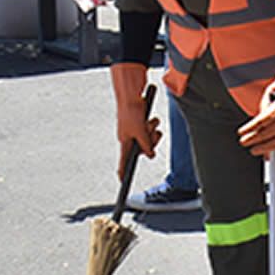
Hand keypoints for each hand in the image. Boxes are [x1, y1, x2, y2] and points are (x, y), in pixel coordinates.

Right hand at [111, 62, 159, 179]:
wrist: (132, 94)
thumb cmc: (130, 112)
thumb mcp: (139, 131)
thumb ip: (145, 144)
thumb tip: (150, 154)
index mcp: (125, 141)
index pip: (123, 160)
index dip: (122, 170)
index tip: (121, 181)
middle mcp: (130, 137)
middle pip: (143, 148)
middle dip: (150, 141)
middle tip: (151, 133)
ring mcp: (136, 129)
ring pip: (149, 138)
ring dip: (152, 131)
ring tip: (149, 123)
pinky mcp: (141, 121)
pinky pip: (151, 128)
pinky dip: (153, 125)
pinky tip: (150, 119)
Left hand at [238, 87, 274, 156]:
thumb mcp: (268, 98)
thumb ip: (262, 114)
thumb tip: (252, 131)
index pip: (262, 120)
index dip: (250, 128)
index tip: (240, 133)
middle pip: (269, 132)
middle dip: (255, 139)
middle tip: (243, 142)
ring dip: (264, 148)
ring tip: (253, 150)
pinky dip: (273, 146)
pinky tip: (267, 154)